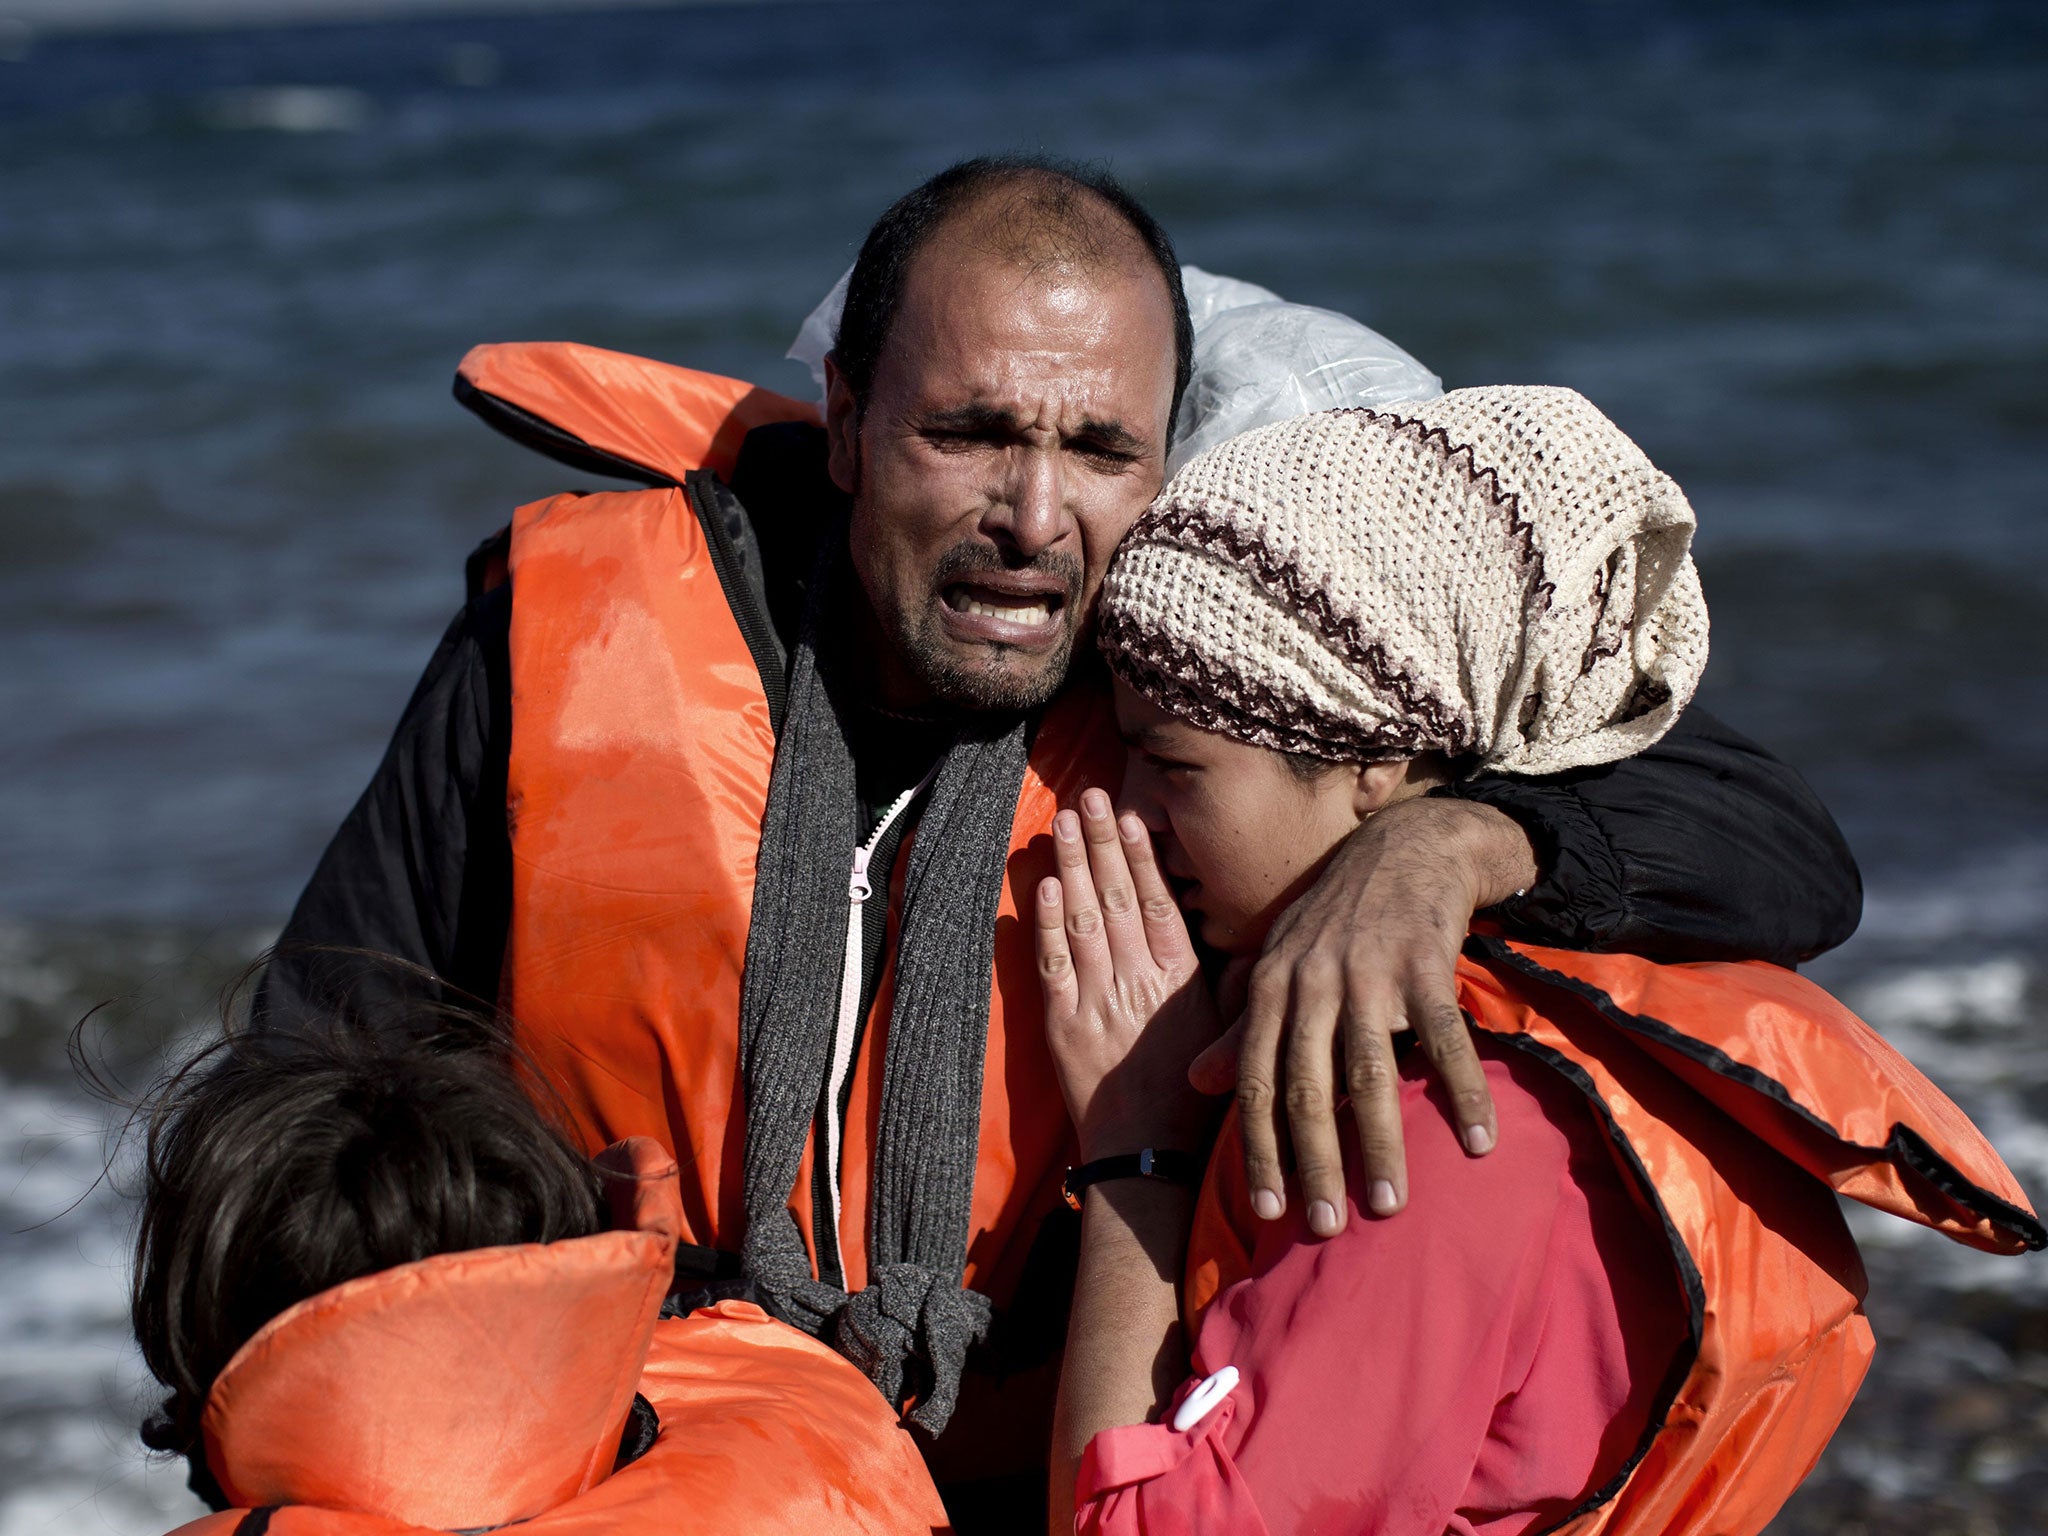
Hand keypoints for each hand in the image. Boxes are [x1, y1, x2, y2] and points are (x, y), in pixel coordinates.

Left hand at [1036, 788, 1220, 1162]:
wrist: (1148, 1155)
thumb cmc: (1194, 1098)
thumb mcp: (1229, 1035)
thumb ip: (1235, 985)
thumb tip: (1249, 941)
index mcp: (1180, 980)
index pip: (1159, 903)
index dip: (1141, 857)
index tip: (1129, 817)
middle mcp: (1138, 981)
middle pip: (1117, 898)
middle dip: (1099, 843)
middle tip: (1087, 797)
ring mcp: (1097, 1000)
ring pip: (1082, 920)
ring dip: (1070, 867)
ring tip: (1060, 822)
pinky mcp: (1063, 1024)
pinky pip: (1052, 964)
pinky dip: (1046, 923)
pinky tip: (1043, 886)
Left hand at [1188, 796, 1537, 1233]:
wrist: (1406, 849)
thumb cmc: (1335, 920)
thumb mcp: (1278, 966)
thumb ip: (1241, 1028)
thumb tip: (1197, 1084)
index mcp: (1270, 988)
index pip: (1256, 1080)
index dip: (1260, 1146)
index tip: (1267, 1210)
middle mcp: (1311, 982)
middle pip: (1308, 1087)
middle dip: (1314, 1162)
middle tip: (1324, 1227)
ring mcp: (1368, 972)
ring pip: (1371, 1072)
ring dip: (1381, 1144)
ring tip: (1390, 1205)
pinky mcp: (1425, 962)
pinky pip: (1445, 1039)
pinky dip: (1464, 1091)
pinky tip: (1479, 1141)